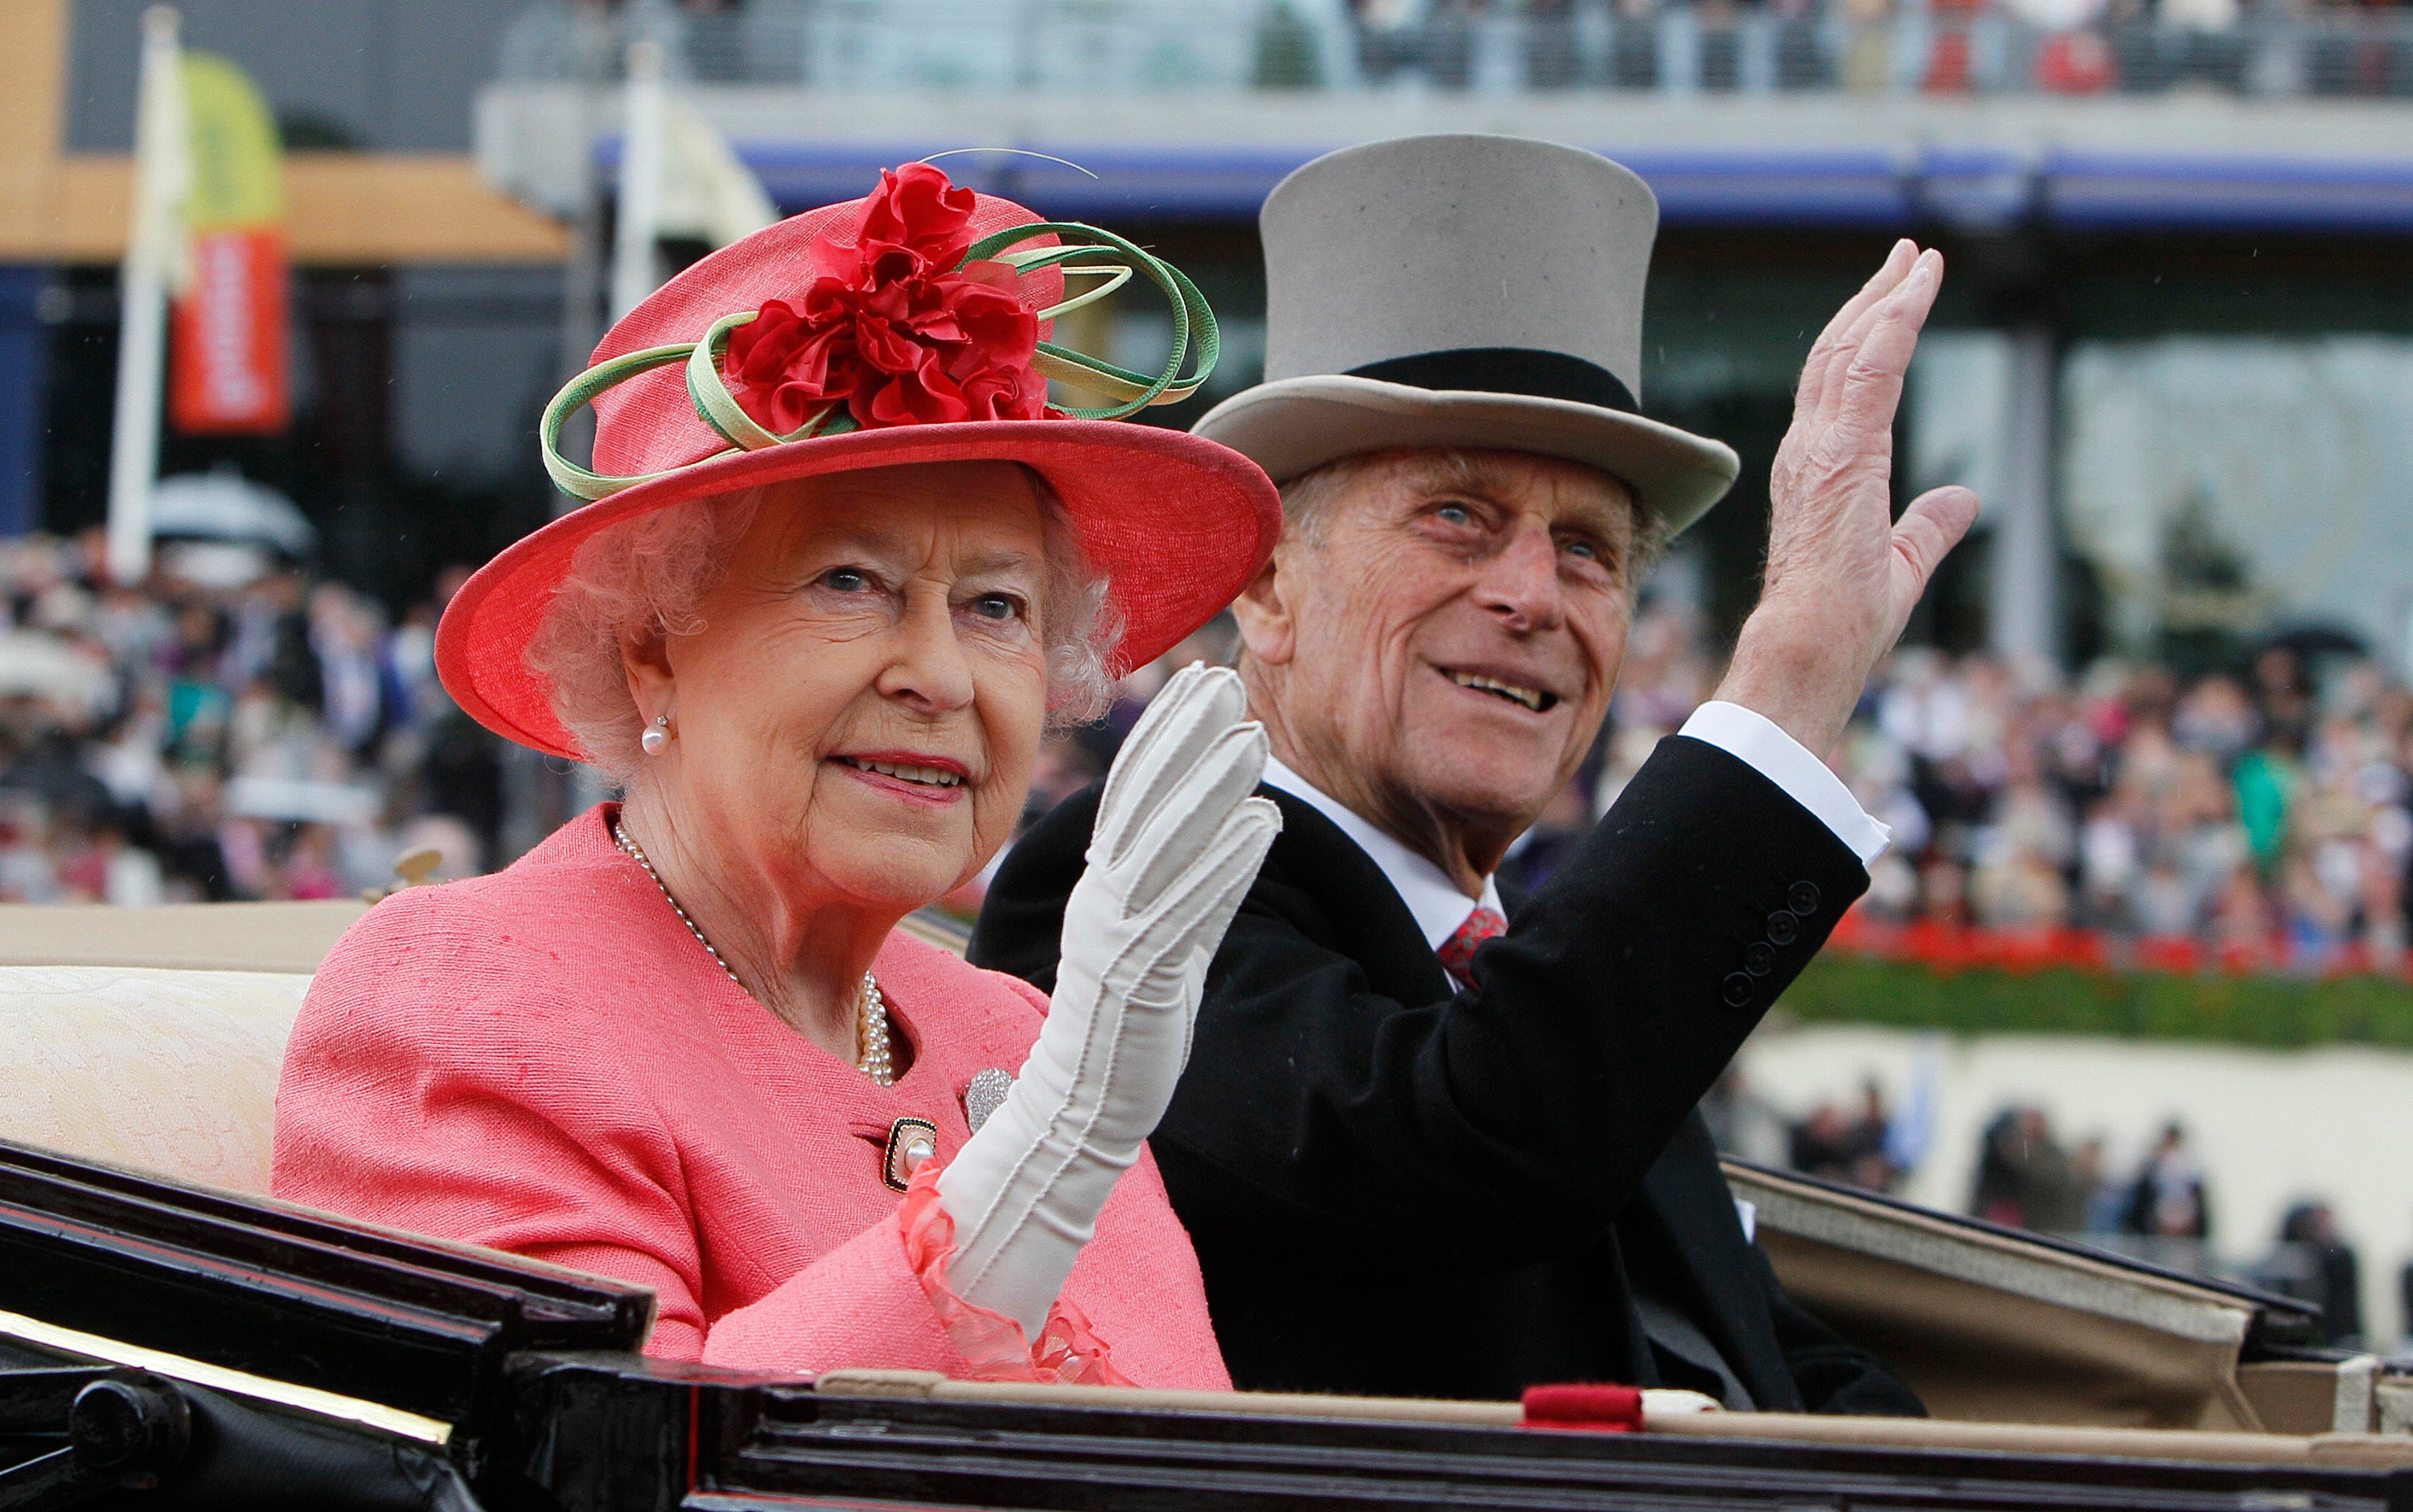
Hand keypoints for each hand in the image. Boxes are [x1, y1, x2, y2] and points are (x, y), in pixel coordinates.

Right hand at [936, 664, 1278, 1336]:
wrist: (1081, 1110)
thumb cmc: (1126, 1024)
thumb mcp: (1158, 938)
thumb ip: (1187, 882)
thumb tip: (1232, 824)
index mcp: (1102, 885)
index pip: (1131, 791)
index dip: (1165, 732)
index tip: (1201, 681)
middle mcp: (1103, 899)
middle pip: (1144, 803)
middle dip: (1185, 737)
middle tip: (1227, 683)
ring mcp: (1120, 938)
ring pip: (1166, 847)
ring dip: (1211, 787)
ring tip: (1254, 738)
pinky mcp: (1144, 980)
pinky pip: (1188, 911)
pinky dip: (1224, 864)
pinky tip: (1262, 824)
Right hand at [1714, 241, 1980, 758]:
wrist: (1810, 647)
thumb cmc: (1844, 625)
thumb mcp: (1902, 566)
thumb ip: (1929, 527)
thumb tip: (1960, 499)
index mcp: (1818, 472)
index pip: (1839, 388)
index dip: (1867, 338)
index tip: (1897, 299)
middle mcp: (1808, 450)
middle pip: (1837, 354)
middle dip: (1873, 301)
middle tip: (1906, 258)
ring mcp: (1819, 448)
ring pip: (1850, 349)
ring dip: (1887, 298)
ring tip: (1917, 258)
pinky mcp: (1842, 452)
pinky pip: (1870, 366)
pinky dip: (1895, 318)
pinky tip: (1918, 285)